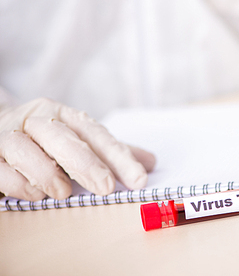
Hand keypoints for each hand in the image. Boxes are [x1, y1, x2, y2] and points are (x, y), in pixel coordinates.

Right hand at [0, 98, 155, 199]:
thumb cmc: (46, 140)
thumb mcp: (80, 140)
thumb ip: (111, 152)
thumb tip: (150, 163)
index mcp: (63, 114)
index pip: (96, 133)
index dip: (119, 156)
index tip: (139, 179)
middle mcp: (36, 120)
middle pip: (62, 137)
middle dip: (87, 163)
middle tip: (107, 187)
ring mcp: (8, 136)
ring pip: (25, 149)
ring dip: (47, 173)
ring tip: (64, 193)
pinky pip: (0, 168)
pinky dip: (19, 183)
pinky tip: (35, 195)